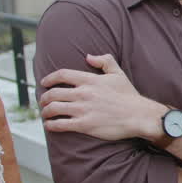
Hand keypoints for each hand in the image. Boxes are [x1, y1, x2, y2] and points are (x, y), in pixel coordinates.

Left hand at [39, 53, 162, 140]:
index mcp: (90, 80)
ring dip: (45, 111)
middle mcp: (84, 93)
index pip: (62, 75)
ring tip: (45, 114)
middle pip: (54, 93)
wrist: (138, 115)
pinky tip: (49, 126)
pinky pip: (61, 124)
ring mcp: (83, 110)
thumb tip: (88, 56)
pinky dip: (51, 125)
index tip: (44, 82)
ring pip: (54, 108)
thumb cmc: (129, 96)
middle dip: (44, 98)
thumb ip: (104, 61)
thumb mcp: (118, 73)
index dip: (49, 78)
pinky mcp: (85, 125)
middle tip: (42, 102)